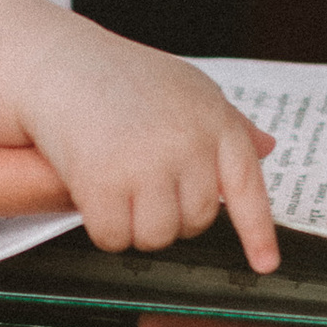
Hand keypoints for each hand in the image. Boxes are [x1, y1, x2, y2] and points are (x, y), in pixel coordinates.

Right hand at [23, 36, 280, 266]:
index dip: (257, 232)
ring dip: (134, 224)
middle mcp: (187, 143)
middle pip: (196, 221)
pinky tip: (93, 193)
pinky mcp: (103, 183)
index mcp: (214, 119)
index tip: (265, 265)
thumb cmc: (123, 77)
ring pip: (156, 237)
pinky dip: (102, 227)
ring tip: (119, 185)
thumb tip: (266, 147)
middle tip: (143, 182)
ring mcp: (146, 164)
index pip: (247, 185)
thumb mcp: (188, 88)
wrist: (59, 62)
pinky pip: (114, 237)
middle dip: (169, 213)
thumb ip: (228, 122)